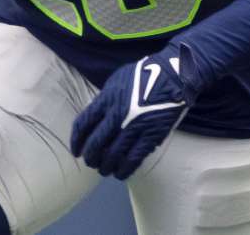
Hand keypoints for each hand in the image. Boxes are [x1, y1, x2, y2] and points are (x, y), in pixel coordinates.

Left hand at [70, 49, 192, 179]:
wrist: (174, 76)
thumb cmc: (144, 75)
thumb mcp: (117, 81)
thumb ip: (104, 101)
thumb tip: (95, 119)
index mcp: (107, 99)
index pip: (83, 124)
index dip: (76, 141)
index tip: (76, 151)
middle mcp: (117, 114)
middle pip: (95, 144)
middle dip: (90, 157)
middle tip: (90, 162)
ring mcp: (134, 126)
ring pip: (112, 155)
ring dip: (105, 167)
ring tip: (104, 170)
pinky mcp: (151, 136)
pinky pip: (133, 159)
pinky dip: (124, 170)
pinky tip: (120, 173)